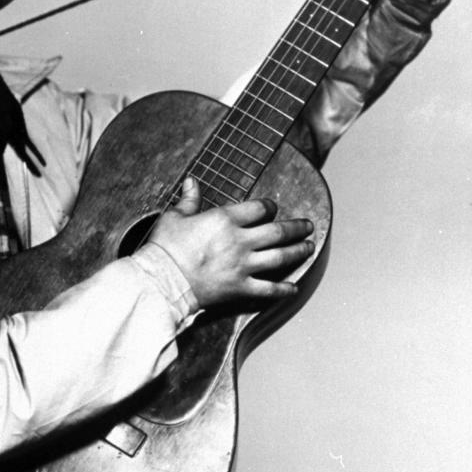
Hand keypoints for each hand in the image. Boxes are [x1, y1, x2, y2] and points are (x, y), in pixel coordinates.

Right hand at [148, 177, 314, 308]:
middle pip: (278, 231)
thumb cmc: (165, 247)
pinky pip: (268, 289)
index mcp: (225, 219)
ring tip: (309, 247)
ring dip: (298, 251)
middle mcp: (240, 241)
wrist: (162, 280)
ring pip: (280, 257)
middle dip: (296, 227)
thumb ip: (189, 200)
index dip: (269, 206)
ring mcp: (243, 265)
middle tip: (307, 226)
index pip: (258, 208)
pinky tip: (293, 287)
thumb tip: (191, 182)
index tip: (272, 208)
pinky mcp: (240, 287)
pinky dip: (283, 289)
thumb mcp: (174, 217)